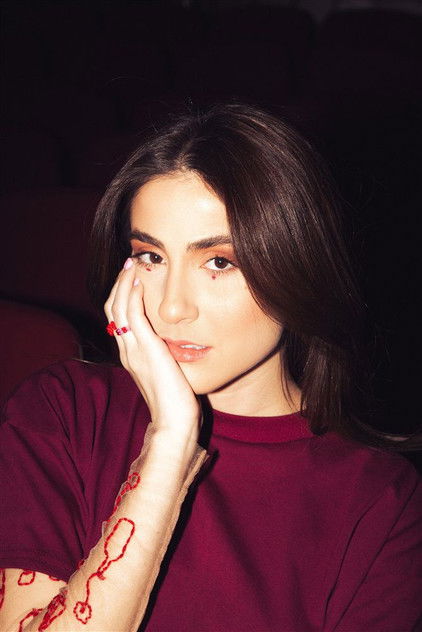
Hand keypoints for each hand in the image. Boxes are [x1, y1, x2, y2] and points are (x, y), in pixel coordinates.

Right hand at [104, 258, 200, 436]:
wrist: (173, 423)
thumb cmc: (175, 402)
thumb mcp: (166, 372)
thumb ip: (163, 356)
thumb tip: (171, 344)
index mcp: (131, 354)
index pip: (117, 317)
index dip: (121, 295)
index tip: (131, 277)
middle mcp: (127, 350)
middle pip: (112, 308)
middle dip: (119, 284)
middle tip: (128, 264)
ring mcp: (133, 350)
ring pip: (118, 308)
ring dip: (124, 283)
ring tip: (131, 265)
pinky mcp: (145, 349)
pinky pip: (133, 315)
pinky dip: (133, 296)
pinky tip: (139, 282)